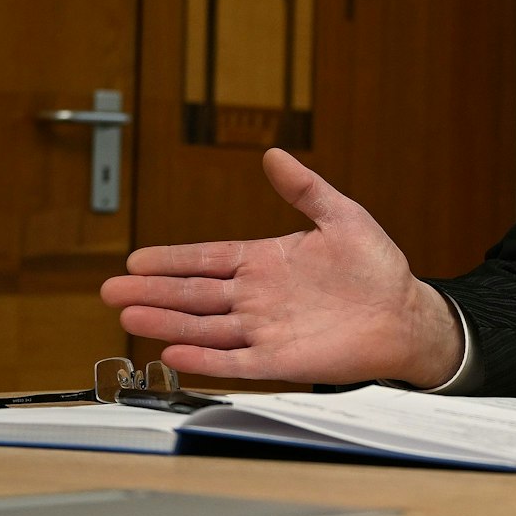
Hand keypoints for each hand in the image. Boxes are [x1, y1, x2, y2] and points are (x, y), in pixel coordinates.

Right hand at [99, 149, 463, 386]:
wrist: (406, 315)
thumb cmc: (377, 268)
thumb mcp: (342, 216)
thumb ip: (305, 188)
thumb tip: (274, 155)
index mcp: (265, 261)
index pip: (206, 258)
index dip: (170, 259)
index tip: (135, 260)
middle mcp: (257, 296)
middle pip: (193, 294)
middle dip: (151, 292)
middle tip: (110, 291)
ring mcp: (265, 329)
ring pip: (203, 326)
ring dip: (166, 323)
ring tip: (128, 317)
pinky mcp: (279, 360)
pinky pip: (234, 360)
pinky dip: (204, 358)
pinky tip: (173, 354)